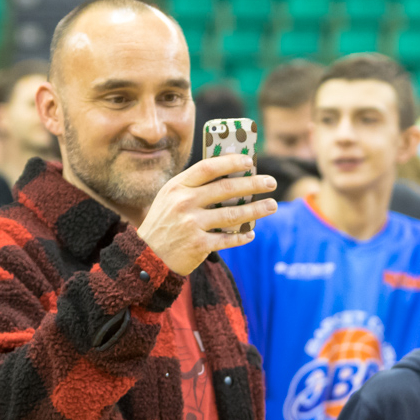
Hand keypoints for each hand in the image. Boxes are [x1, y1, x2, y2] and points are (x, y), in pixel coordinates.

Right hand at [134, 157, 277, 276]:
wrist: (146, 257)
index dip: (231, 162)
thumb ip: (191, 187)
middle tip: (271, 182)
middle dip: (253, 184)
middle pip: (226, 189)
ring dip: (256, 210)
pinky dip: (242, 237)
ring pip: (232, 214)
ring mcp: (192, 224)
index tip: (250, 161)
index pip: (208, 167)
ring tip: (272, 206)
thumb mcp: (169, 199)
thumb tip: (229, 176)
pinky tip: (251, 234)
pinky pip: (227, 239)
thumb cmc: (163, 224)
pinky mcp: (198, 245)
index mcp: (177, 187)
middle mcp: (184, 203)